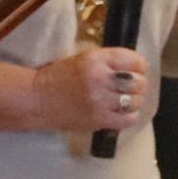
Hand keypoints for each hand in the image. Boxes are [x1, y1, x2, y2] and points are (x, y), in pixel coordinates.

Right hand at [33, 46, 151, 132]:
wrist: (38, 99)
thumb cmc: (59, 77)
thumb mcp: (84, 59)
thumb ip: (109, 61)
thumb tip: (138, 67)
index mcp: (96, 59)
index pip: (134, 61)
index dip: (140, 66)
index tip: (136, 69)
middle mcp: (100, 79)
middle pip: (138, 82)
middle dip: (139, 84)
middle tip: (132, 86)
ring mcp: (100, 101)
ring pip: (136, 101)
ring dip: (135, 100)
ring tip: (126, 100)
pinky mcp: (98, 119)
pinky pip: (128, 119)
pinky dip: (130, 115)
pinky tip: (122, 112)